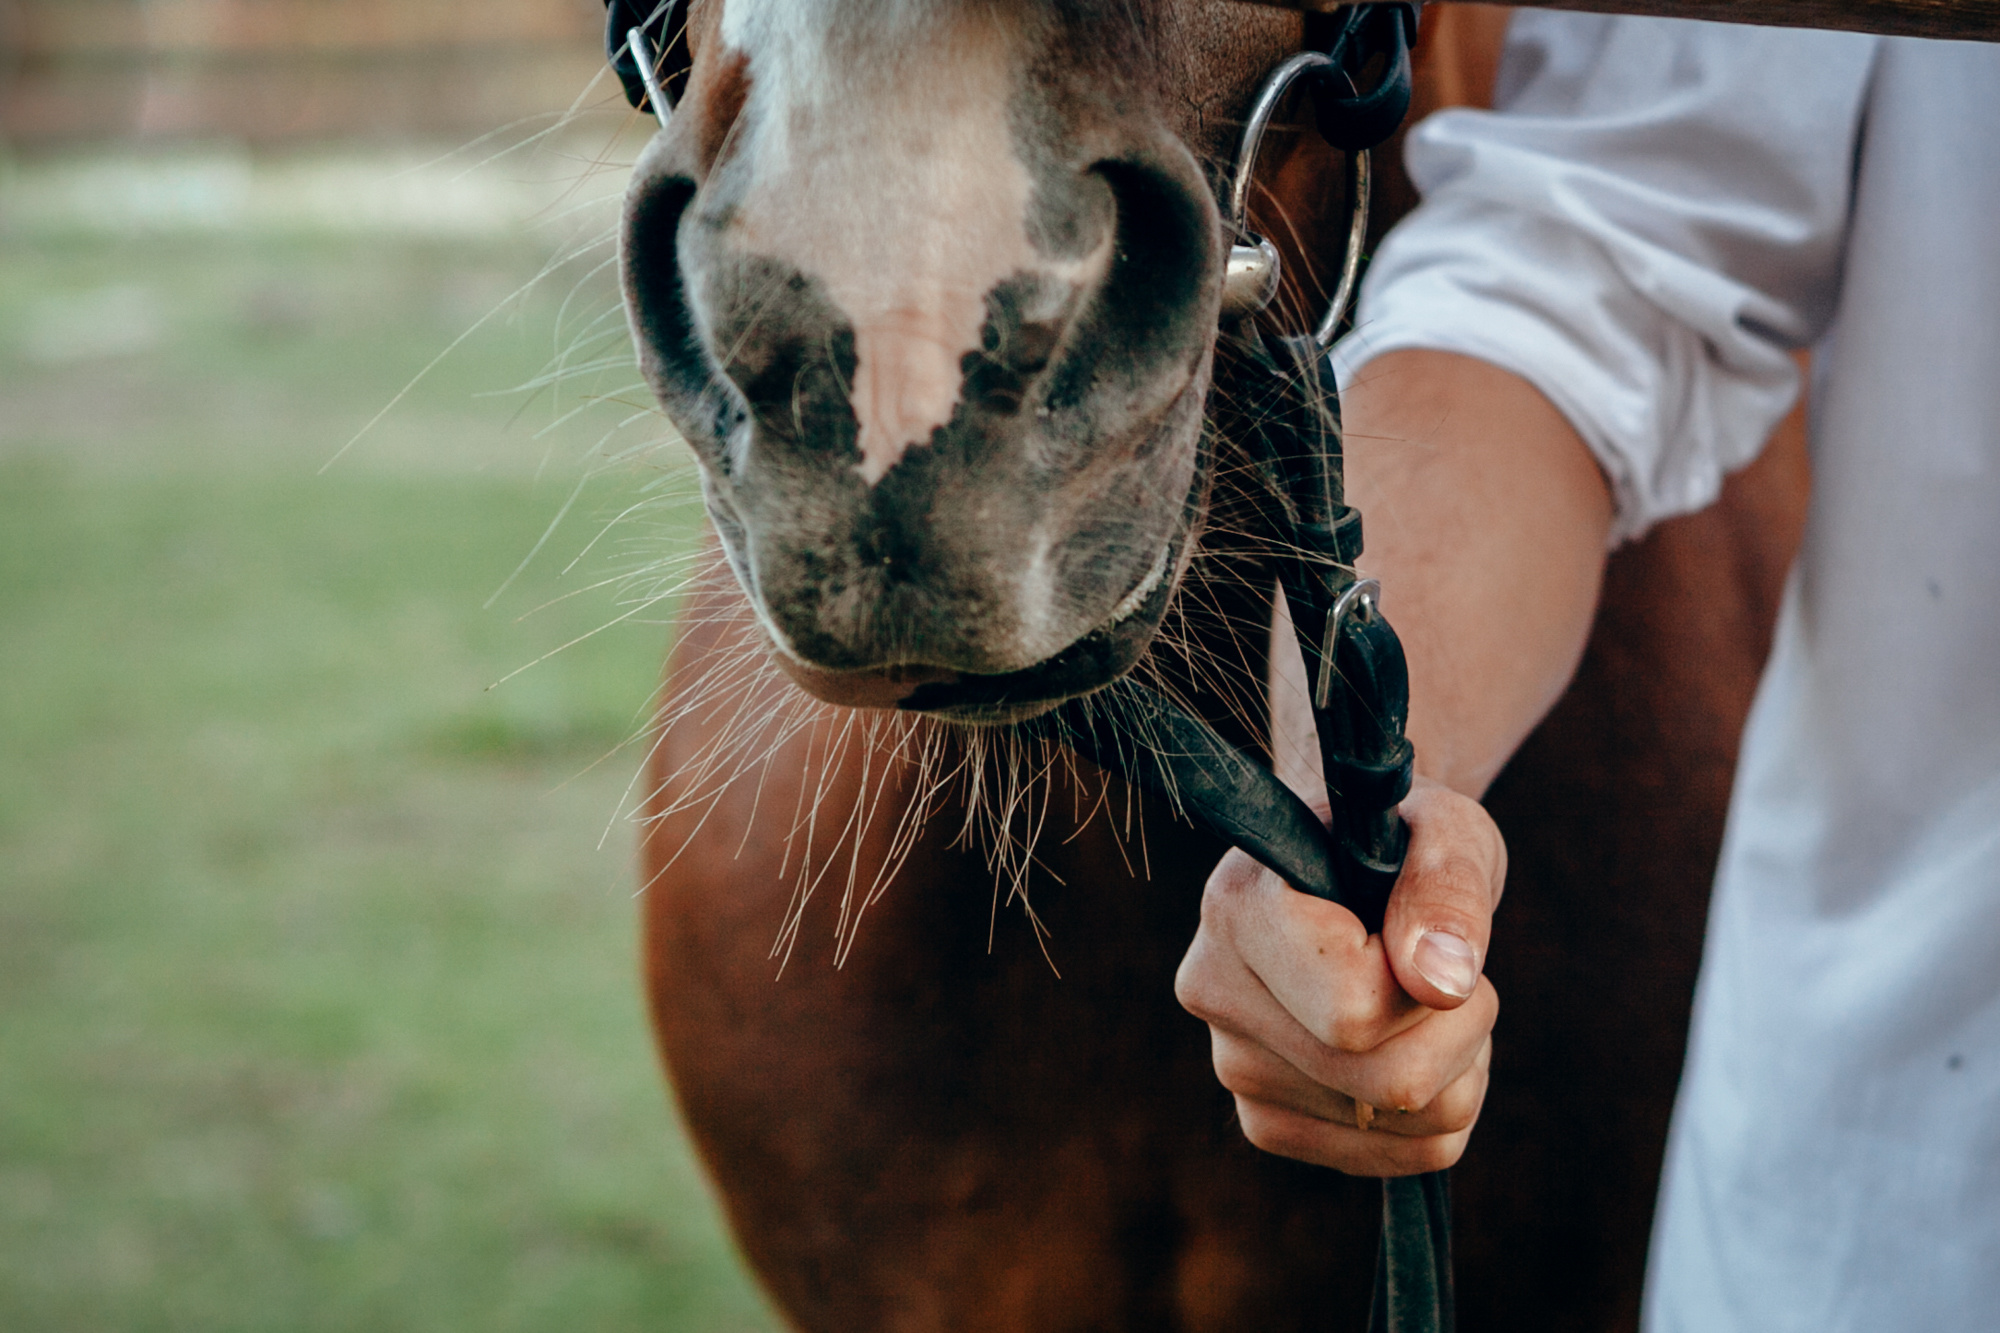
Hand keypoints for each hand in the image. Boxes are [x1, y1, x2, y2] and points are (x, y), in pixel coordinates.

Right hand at [1174, 776, 1505, 1175]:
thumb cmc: (1399, 844)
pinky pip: (1412, 1152)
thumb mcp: (1445, 832)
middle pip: (1389, 1082)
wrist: (1353, 877)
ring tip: (1421, 997)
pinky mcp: (1270, 1123)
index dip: (1430, 980)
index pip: (1353, 1011)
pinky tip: (1409, 1042)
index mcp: (1237, 909)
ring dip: (1460, 1062)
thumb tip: (1442, 982)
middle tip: (1447, 965)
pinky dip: (1445, 1104)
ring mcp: (1236, 1069)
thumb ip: (1447, 890)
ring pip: (1411, 1121)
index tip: (1428, 931)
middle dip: (1462, 1026)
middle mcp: (1215, 995)